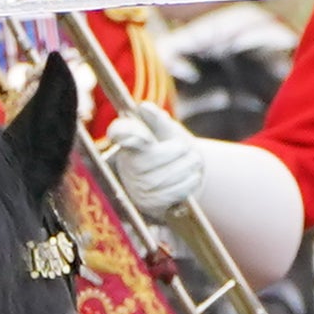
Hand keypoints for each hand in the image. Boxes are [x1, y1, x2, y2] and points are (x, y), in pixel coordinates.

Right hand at [98, 100, 207, 219]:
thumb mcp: (169, 131)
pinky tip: (192, 176)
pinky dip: (188, 182)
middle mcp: (126, 166)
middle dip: (174, 152)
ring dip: (186, 167)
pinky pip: (172, 193)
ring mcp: (136, 188)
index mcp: (128, 142)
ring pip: (163, 178)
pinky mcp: (150, 205)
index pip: (119, 134)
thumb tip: (143, 108)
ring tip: (193, 161)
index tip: (119, 133)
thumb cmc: (174, 147)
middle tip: (185, 148)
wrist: (187, 174)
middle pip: (149, 159)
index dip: (120, 133)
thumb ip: (158, 121)